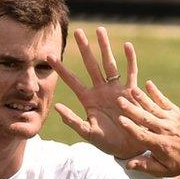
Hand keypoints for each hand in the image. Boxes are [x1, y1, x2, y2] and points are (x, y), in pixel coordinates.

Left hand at [48, 27, 145, 158]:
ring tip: (100, 30)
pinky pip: (130, 73)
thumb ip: (73, 121)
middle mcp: (101, 90)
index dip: (61, 69)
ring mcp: (116, 90)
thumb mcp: (88, 133)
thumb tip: (57, 107)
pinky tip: (127, 46)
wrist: (130, 147)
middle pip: (91, 65)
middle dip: (85, 48)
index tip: (49, 56)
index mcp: (89, 99)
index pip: (72, 80)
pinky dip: (130, 59)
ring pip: (109, 64)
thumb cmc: (109, 143)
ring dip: (105, 47)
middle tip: (77, 32)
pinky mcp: (131, 92)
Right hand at [116, 81, 179, 176]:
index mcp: (160, 145)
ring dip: (142, 98)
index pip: (142, 135)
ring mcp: (172, 120)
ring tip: (131, 90)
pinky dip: (156, 93)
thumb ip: (144, 166)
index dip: (131, 127)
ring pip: (154, 108)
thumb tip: (127, 165)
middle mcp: (166, 131)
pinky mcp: (176, 113)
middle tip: (120, 101)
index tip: (120, 120)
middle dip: (132, 109)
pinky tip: (148, 84)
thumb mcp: (161, 170)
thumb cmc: (175, 164)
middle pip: (146, 119)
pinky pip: (165, 101)